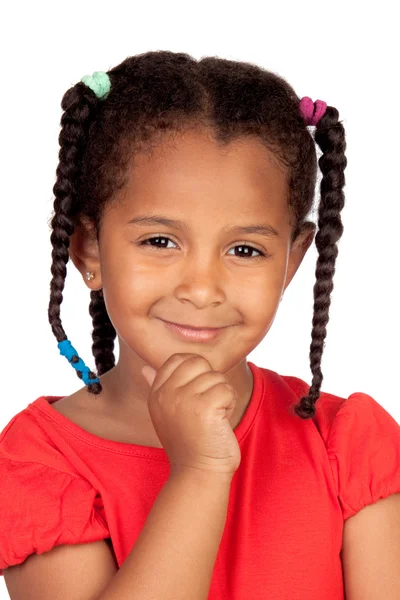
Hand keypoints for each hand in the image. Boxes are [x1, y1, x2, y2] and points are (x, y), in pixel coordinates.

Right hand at [141, 354, 240, 475]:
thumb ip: (157, 387)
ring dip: (222, 396)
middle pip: (199, 362)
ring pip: (216, 377)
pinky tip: (220, 422)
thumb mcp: (165, 413)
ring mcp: (184, 399)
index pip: (178, 359)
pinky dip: (230, 404)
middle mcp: (166, 394)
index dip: (195, 370)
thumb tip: (144, 368)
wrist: (198, 474)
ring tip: (212, 418)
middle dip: (211, 381)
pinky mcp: (204, 407)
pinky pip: (226, 389)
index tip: (198, 394)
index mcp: (157, 393)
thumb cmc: (187, 443)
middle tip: (208, 406)